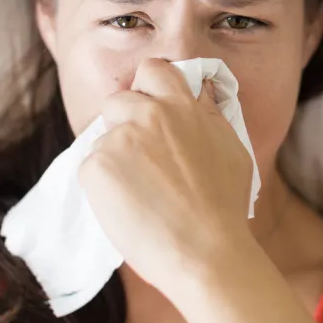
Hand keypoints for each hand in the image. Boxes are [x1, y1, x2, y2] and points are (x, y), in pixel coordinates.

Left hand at [78, 58, 254, 296]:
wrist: (206, 253)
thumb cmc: (225, 207)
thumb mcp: (232, 148)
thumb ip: (210, 115)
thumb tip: (201, 91)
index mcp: (182, 107)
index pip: (153, 69)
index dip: (149, 87)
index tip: (152, 107)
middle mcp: (148, 115)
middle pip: (118, 101)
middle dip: (124, 123)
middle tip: (142, 159)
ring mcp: (119, 140)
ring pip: (104, 139)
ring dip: (115, 159)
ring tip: (141, 193)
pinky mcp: (96, 168)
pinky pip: (91, 168)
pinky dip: (103, 187)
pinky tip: (129, 208)